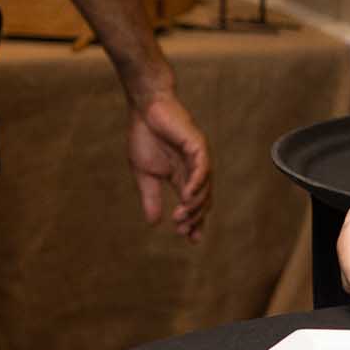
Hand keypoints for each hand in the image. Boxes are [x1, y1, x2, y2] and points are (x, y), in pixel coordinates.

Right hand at [125, 89, 211, 239]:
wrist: (144, 110)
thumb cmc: (145, 137)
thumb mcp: (145, 175)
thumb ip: (151, 197)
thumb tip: (153, 223)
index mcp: (182, 176)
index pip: (193, 203)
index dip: (194, 221)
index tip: (190, 239)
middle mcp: (194, 169)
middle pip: (203, 199)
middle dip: (195, 217)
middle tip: (184, 231)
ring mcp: (198, 157)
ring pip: (205, 187)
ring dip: (194, 204)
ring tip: (182, 217)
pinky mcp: (198, 145)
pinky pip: (202, 168)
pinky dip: (197, 184)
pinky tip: (187, 196)